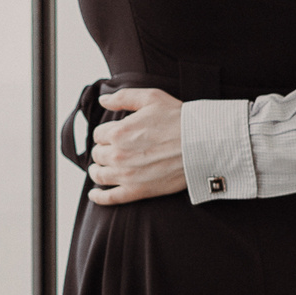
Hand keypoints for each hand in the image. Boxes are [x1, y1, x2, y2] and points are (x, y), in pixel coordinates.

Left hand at [87, 88, 185, 204]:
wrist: (201, 143)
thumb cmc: (178, 119)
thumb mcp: (151, 98)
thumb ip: (123, 97)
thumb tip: (103, 101)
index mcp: (118, 132)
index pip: (99, 134)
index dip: (106, 133)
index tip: (116, 134)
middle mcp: (118, 154)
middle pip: (98, 154)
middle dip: (103, 150)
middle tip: (114, 149)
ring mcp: (126, 175)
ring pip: (99, 174)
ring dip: (97, 170)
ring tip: (100, 169)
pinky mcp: (137, 191)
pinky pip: (110, 197)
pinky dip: (99, 197)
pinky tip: (94, 194)